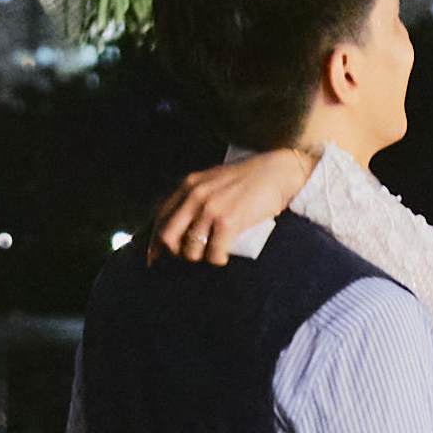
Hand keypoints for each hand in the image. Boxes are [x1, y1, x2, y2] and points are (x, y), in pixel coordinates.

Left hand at [148, 146, 316, 264]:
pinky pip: (213, 253)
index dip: (154, 242)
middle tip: (189, 258)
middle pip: (168, 236)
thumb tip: (185, 225)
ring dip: (199, 258)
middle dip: (174, 254)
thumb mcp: (214, 180)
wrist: (278, 172)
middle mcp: (195, 195)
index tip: (154, 259)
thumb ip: (197, 195)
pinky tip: (222, 258)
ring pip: (190, 249)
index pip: (160, 218)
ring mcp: (210, 208)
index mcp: (189, 185)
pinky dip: (217, 260)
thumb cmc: (248, 179)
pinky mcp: (228, 221)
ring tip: (211, 254)